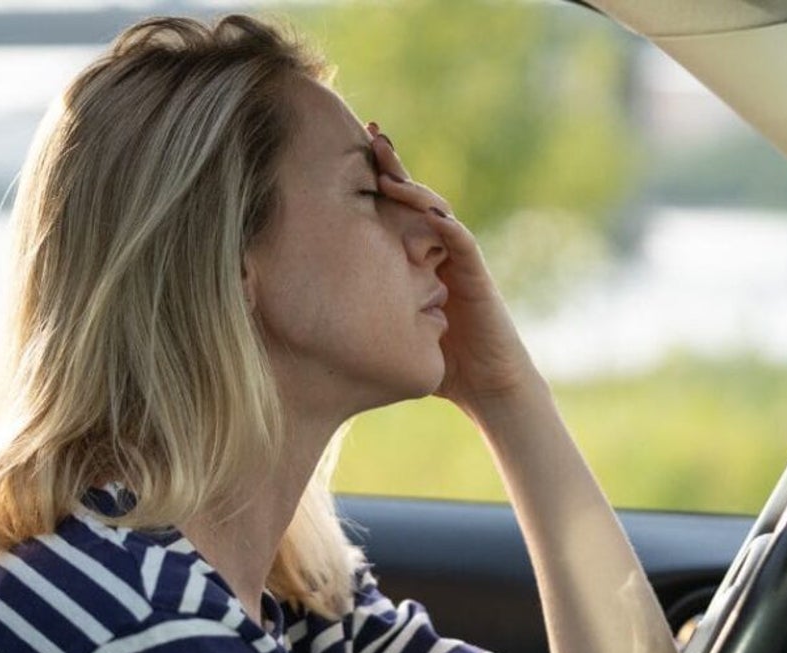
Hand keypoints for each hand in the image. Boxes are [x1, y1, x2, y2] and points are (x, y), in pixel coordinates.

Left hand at [368, 125, 546, 415]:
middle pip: (412, 197)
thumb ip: (357, 314)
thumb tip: (299, 313)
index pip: (391, 209)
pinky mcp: (476, 274)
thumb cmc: (437, 362)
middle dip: (392, 164)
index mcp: (413, 257)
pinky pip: (460, 240)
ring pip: (435, 210)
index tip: (341, 149)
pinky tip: (426, 208)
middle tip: (369, 132)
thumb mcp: (386, 330)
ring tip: (388, 164)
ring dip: (413, 187)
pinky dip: (445, 223)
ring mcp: (457, 258)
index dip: (371, 179)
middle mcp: (436, 249)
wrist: (487, 386)